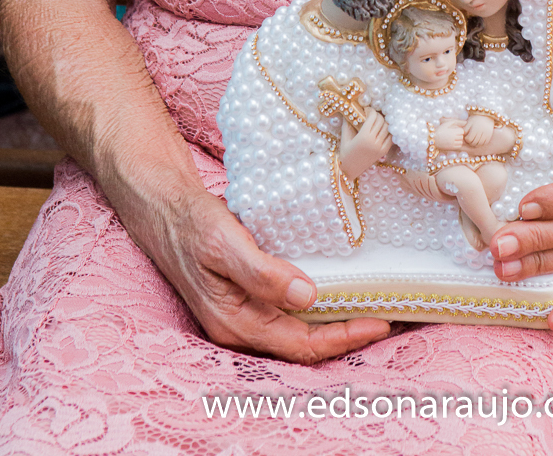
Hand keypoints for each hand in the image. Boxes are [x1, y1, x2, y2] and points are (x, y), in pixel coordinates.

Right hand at [144, 187, 389, 362]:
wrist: (163, 207)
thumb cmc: (191, 223)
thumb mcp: (225, 242)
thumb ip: (263, 273)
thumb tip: (309, 297)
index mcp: (235, 322)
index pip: (300, 345)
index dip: (343, 337)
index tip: (380, 322)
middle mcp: (241, 325)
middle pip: (303, 345)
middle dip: (346, 335)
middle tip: (389, 318)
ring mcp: (243, 311)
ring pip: (298, 330)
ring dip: (334, 322)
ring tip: (372, 307)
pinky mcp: (247, 293)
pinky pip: (289, 310)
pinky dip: (317, 305)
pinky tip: (337, 290)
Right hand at [338, 108, 391, 179]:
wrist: (349, 170)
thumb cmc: (345, 153)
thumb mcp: (344, 137)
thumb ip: (347, 123)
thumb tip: (348, 110)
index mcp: (363, 136)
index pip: (373, 117)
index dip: (370, 110)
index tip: (366, 109)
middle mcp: (374, 141)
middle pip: (381, 121)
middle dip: (377, 115)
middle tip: (371, 114)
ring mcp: (380, 147)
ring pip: (387, 128)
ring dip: (383, 122)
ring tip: (376, 121)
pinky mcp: (383, 152)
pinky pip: (390, 138)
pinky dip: (388, 131)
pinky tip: (381, 130)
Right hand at [433, 118, 465, 150]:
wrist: (433, 139)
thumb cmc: (439, 131)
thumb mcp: (445, 124)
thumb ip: (451, 122)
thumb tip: (456, 121)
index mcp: (453, 132)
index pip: (462, 131)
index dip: (460, 130)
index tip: (457, 130)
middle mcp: (453, 138)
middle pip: (462, 136)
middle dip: (460, 135)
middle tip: (456, 134)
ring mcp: (452, 143)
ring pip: (461, 142)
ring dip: (459, 140)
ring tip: (455, 138)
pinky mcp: (451, 148)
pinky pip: (458, 146)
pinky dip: (458, 144)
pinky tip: (454, 142)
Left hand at [463, 112, 494, 147]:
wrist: (486, 115)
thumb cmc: (475, 119)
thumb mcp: (469, 122)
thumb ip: (465, 129)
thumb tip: (463, 136)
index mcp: (474, 128)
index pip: (469, 139)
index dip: (467, 140)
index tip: (467, 138)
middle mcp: (481, 131)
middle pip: (474, 142)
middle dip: (471, 143)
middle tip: (470, 141)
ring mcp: (486, 133)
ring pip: (480, 144)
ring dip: (476, 144)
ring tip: (474, 142)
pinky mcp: (490, 135)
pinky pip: (485, 143)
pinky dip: (482, 143)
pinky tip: (479, 141)